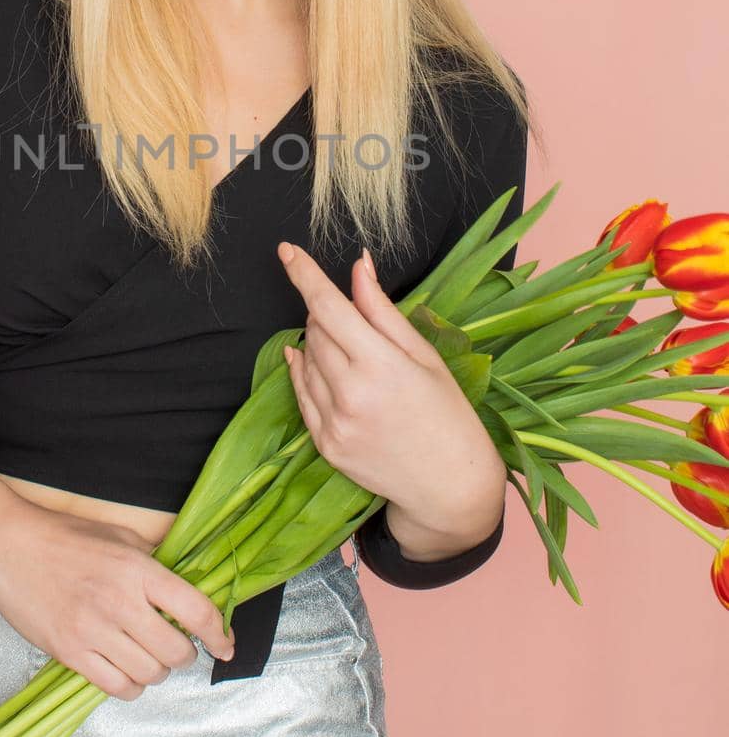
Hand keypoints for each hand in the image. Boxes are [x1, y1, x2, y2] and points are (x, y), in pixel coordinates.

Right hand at [0, 501, 236, 701]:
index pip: (196, 610)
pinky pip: (116, 688)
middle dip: (185, 654)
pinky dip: (130, 687)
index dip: (219, 634)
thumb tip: (189, 589)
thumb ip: (155, 565)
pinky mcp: (70, 653)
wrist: (10, 548)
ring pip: (149, 674)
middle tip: (177, 646)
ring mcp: (93, 631)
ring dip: (157, 671)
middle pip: (175, 651)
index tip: (225, 646)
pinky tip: (127, 672)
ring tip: (148, 656)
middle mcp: (119, 603)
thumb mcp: (121, 537)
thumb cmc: (67, 538)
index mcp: (138, 570)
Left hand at [277, 241, 504, 528]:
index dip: (304, 274)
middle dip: (328, 316)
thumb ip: (382, 310)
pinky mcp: (325, 444)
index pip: (329, 307)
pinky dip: (303, 372)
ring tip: (353, 356)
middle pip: (316, 331)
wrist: (449, 485)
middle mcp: (351, 394)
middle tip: (357, 326)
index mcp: (381, 365)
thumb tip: (357, 266)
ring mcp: (334, 423)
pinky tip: (311, 361)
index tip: (286, 251)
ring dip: (318, 345)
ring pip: (305, 360)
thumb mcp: (423, 355)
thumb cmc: (446, 412)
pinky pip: (300, 394)